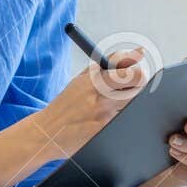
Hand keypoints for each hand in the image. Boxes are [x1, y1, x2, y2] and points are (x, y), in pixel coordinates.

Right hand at [0, 48, 150, 186]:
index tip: (137, 72)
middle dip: (139, 84)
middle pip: (138, 84)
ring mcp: (103, 116)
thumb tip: (141, 53)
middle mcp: (99, 96)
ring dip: (132, 102)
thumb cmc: (69, 102)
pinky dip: (125, 119)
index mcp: (93, 79)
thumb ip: (112, 64)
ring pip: (135, 104)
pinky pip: (126, 121)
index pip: (127, 69)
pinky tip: (112, 120)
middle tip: (133, 88)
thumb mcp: (84, 78)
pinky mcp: (104, 133)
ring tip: (117, 105)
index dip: (137, 70)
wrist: (46, 132)